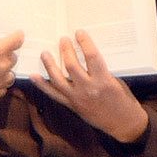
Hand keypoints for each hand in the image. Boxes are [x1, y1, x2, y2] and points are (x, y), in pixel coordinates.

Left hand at [30, 30, 148, 141]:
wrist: (123, 124)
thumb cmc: (123, 100)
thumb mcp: (116, 81)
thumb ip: (100, 70)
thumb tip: (85, 54)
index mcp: (104, 80)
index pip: (92, 56)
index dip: (84, 42)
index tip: (79, 33)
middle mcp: (89, 89)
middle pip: (72, 66)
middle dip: (66, 50)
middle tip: (62, 40)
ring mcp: (78, 98)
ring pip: (58, 79)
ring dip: (49, 65)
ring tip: (44, 53)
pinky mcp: (72, 105)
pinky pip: (53, 94)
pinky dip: (42, 85)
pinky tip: (33, 76)